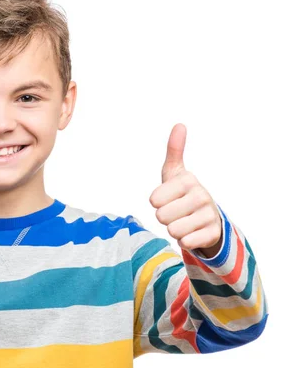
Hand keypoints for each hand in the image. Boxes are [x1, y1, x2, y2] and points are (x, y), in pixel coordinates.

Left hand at [148, 123, 221, 256]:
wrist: (206, 216)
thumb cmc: (182, 193)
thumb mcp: (175, 173)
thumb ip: (174, 150)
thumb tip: (180, 125)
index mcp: (187, 180)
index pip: (154, 200)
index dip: (157, 203)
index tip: (168, 198)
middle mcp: (201, 195)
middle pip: (161, 217)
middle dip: (165, 218)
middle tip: (176, 212)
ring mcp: (209, 215)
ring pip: (173, 231)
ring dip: (174, 230)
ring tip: (183, 221)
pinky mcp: (213, 233)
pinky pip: (186, 242)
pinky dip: (185, 240)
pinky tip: (192, 232)